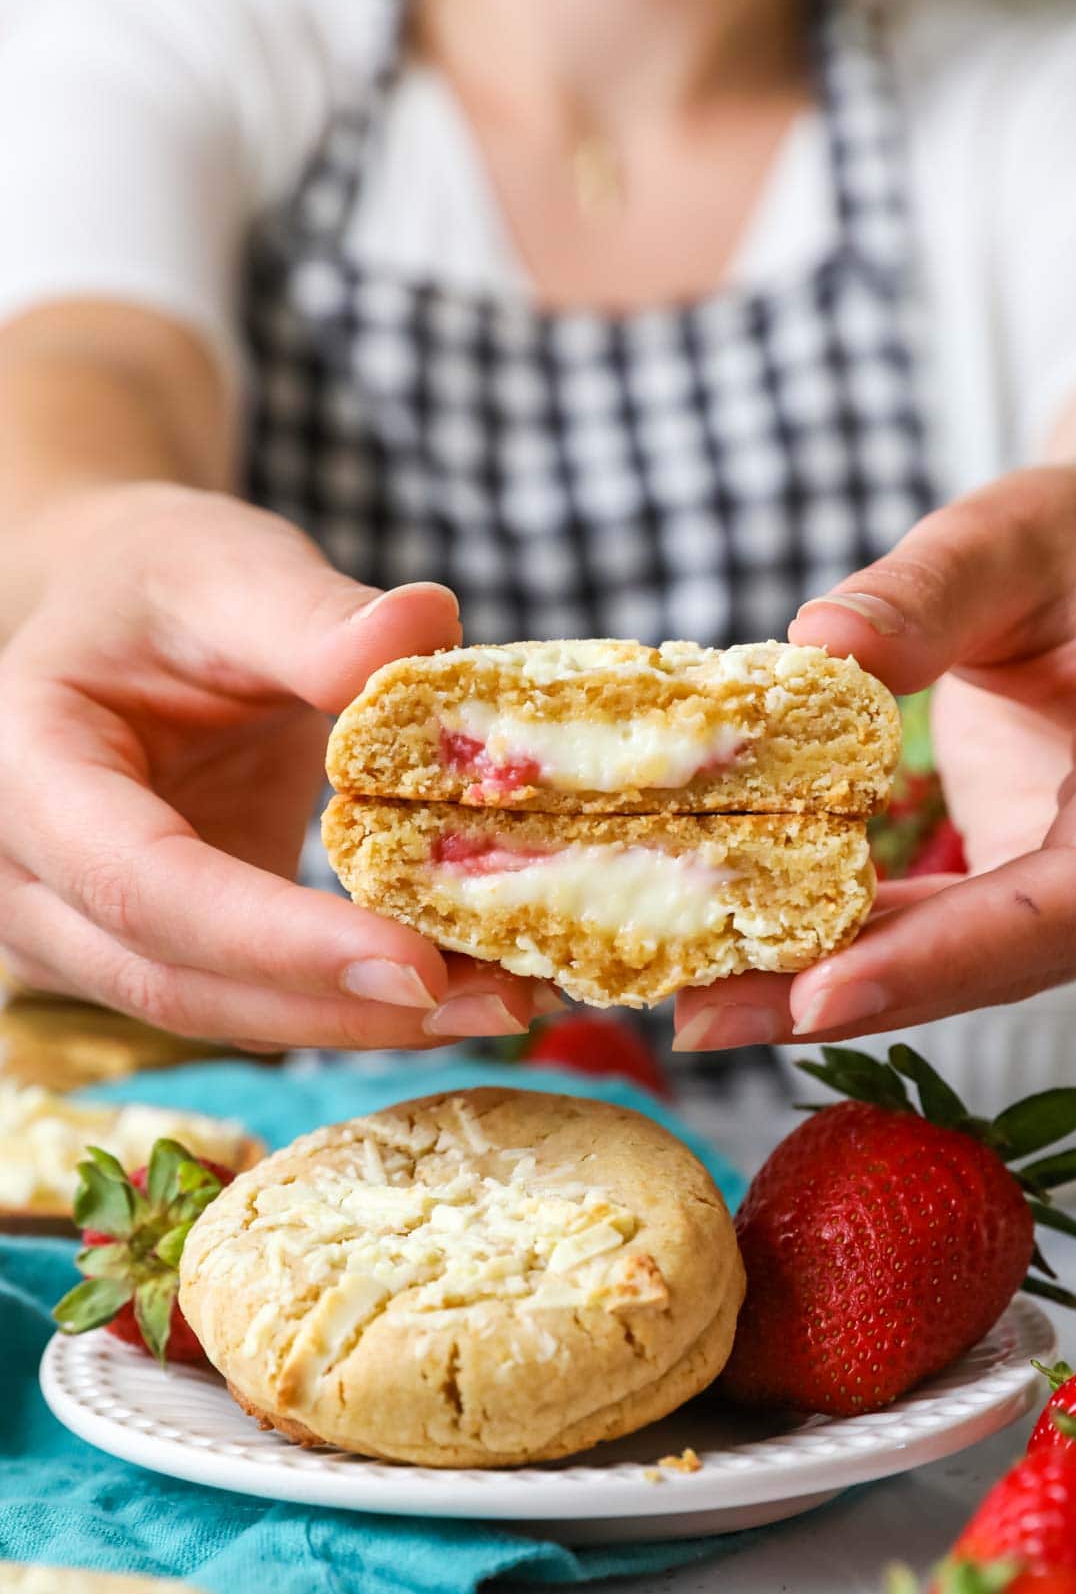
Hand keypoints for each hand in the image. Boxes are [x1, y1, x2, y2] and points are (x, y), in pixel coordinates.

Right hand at [0, 483, 549, 1047]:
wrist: (120, 623)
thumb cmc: (161, 586)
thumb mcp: (228, 569)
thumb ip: (314, 615)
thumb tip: (424, 628)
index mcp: (31, 772)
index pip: (146, 886)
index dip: (280, 941)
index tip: (418, 965)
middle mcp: (33, 879)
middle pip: (185, 985)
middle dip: (347, 1009)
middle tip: (503, 1001)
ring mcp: (85, 936)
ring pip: (225, 1017)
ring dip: (367, 1024)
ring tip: (509, 999)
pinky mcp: (158, 958)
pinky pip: (256, 1003)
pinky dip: (360, 1004)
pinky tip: (467, 982)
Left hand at [675, 461, 1075, 1048]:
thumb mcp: (1019, 536)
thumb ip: (929, 590)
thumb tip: (814, 643)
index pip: (1075, 897)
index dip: (946, 956)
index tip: (817, 992)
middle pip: (1011, 961)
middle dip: (854, 994)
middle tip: (704, 1016)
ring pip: (977, 969)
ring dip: (836, 990)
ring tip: (702, 1004)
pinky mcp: (1056, 905)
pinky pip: (959, 943)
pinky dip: (859, 953)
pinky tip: (752, 963)